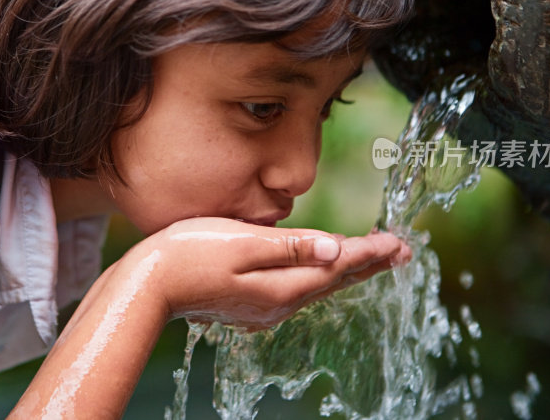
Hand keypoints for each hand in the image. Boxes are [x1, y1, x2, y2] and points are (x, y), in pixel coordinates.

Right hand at [124, 217, 410, 329]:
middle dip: (369, 264)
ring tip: (373, 258)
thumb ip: (290, 246)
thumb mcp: (240, 243)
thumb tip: (338, 250)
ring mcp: (263, 307)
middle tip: (402, 252)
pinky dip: (319, 276)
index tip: (400, 241)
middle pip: (334, 281)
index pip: (338, 266)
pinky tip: (320, 271)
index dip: (370, 251)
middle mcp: (279, 302)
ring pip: (317, 286)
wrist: (147, 285)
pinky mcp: (248, 304)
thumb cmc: (188, 254)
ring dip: (347, 270)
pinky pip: (297, 288)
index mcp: (282, 285)